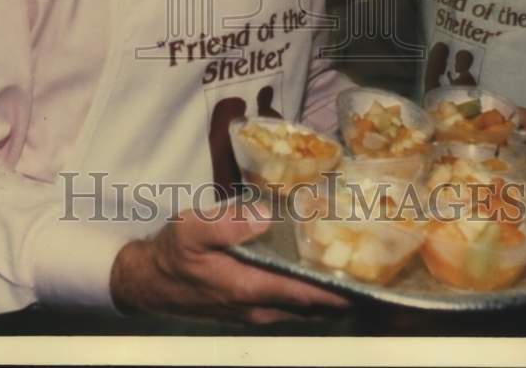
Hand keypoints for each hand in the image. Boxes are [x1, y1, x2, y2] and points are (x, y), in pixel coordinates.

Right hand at [109, 198, 351, 324]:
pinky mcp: (252, 308)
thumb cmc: (174, 253)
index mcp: (250, 288)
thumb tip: (265, 214)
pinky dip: (312, 295)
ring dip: (331, 295)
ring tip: (357, 268)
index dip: (342, 291)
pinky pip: (293, 306)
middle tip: (375, 269)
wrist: (150, 282)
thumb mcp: (194, 228)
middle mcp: (260, 308)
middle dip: (345, 293)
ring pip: (306, 309)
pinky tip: (321, 273)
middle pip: (315, 307)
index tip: (372, 280)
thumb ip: (229, 222)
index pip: (308, 295)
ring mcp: (256, 312)